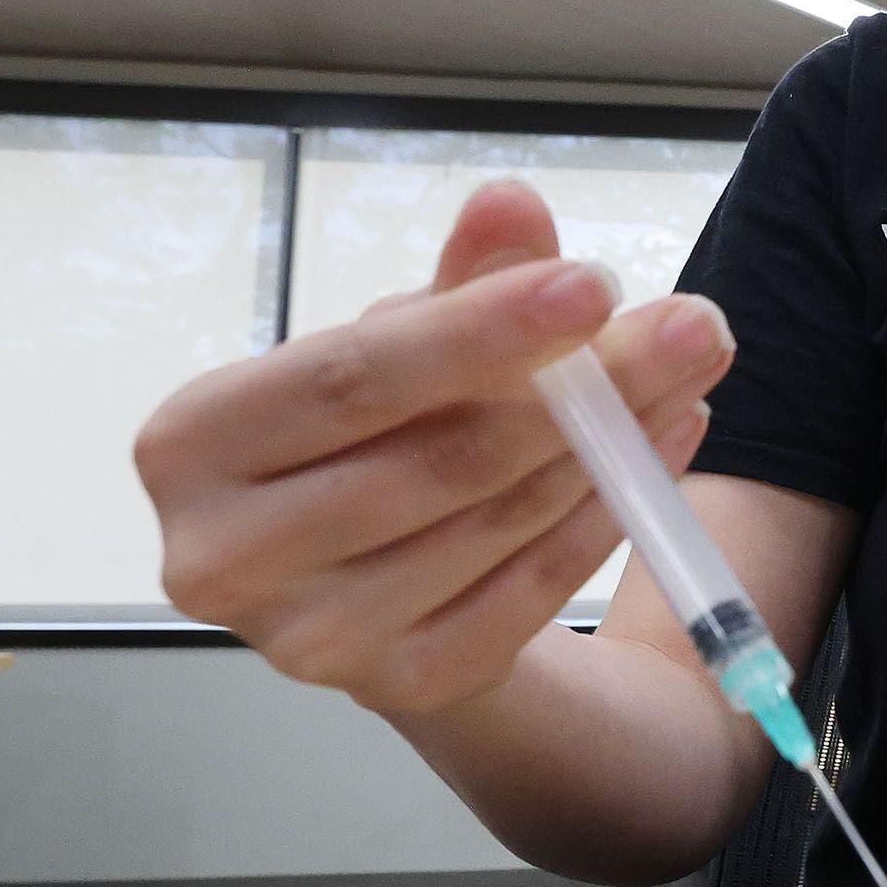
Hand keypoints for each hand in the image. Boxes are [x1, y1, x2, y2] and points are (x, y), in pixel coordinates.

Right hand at [133, 179, 733, 714]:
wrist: (378, 583)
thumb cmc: (372, 436)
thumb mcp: (407, 345)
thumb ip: (459, 280)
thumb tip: (512, 204)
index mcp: (192, 443)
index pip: (353, 378)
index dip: (479, 330)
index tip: (594, 284)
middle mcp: (226, 556)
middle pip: (439, 457)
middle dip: (586, 385)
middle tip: (694, 326)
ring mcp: (313, 639)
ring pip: (497, 520)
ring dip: (616, 442)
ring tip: (689, 372)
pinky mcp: (402, 683)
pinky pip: (532, 589)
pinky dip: (608, 512)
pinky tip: (664, 445)